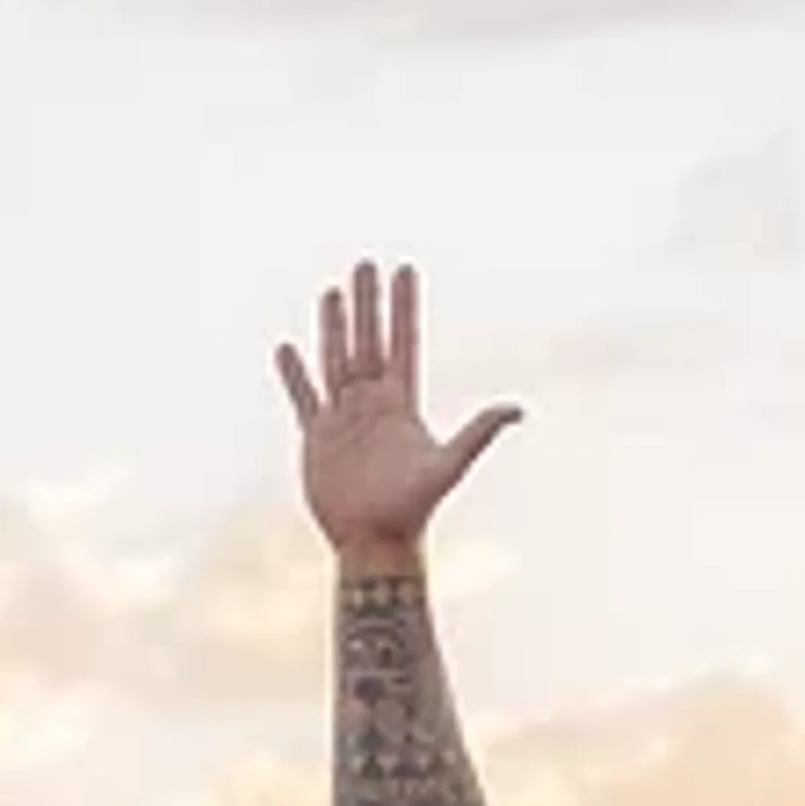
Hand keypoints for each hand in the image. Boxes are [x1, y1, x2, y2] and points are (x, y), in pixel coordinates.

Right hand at [274, 260, 519, 561]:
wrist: (373, 542)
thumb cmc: (413, 509)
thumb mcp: (448, 466)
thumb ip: (479, 433)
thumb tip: (518, 409)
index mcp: (402, 404)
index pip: (402, 342)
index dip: (404, 307)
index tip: (404, 271)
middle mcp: (373, 405)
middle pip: (368, 341)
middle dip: (368, 304)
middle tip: (365, 264)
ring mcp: (344, 419)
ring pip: (336, 360)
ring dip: (333, 327)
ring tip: (332, 292)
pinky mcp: (318, 438)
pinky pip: (304, 397)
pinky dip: (294, 374)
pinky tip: (286, 349)